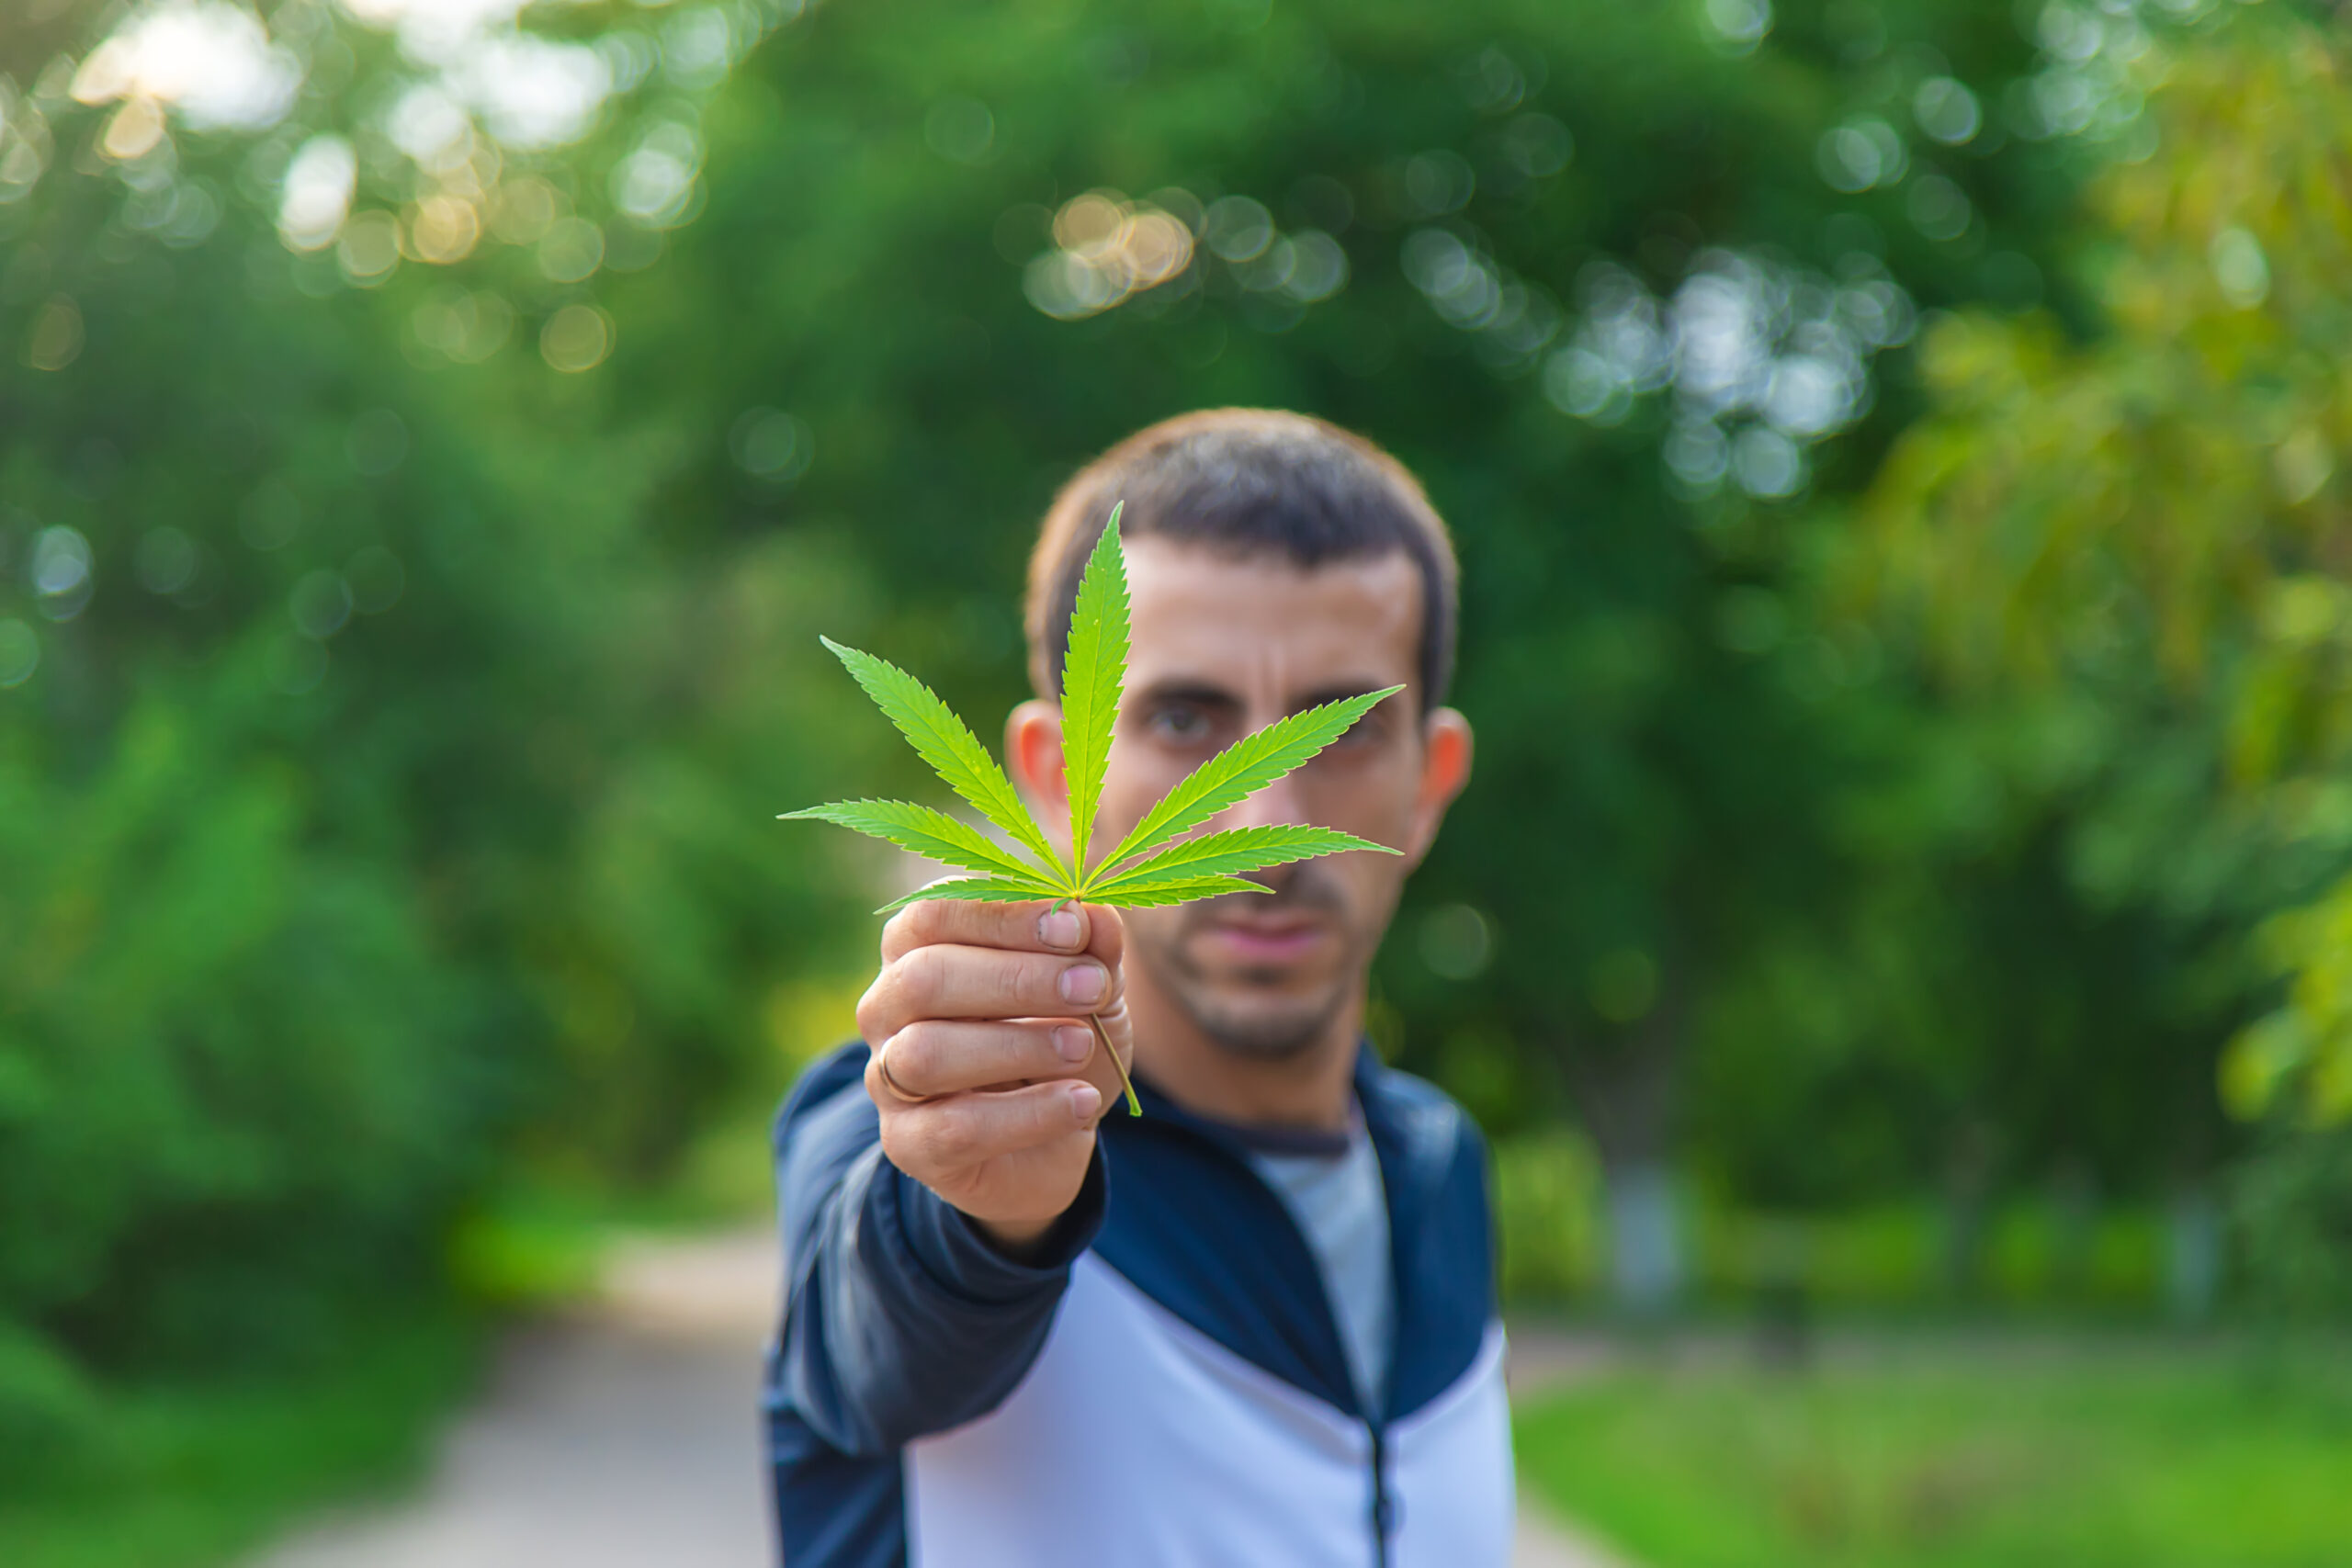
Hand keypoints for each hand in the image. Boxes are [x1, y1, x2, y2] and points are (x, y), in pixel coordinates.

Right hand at [856, 897, 1133, 1257]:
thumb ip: (1093, 951)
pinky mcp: (909, 1144)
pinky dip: (1029, 1113)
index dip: (1002, 917)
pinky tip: (1082, 1102)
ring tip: (1083, 1046)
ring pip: (925, 1054)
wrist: (1054, 1138)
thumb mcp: (1091, 990)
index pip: (933, 914)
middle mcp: (887, 1007)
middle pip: (922, 979)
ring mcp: (888, 1078)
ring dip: (1017, 1046)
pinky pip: (956, 1128)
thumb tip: (1096, 915)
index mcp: (918, 948)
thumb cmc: (1058, 1040)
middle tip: (1091, 988)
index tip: (1074, 928)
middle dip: (1015, 979)